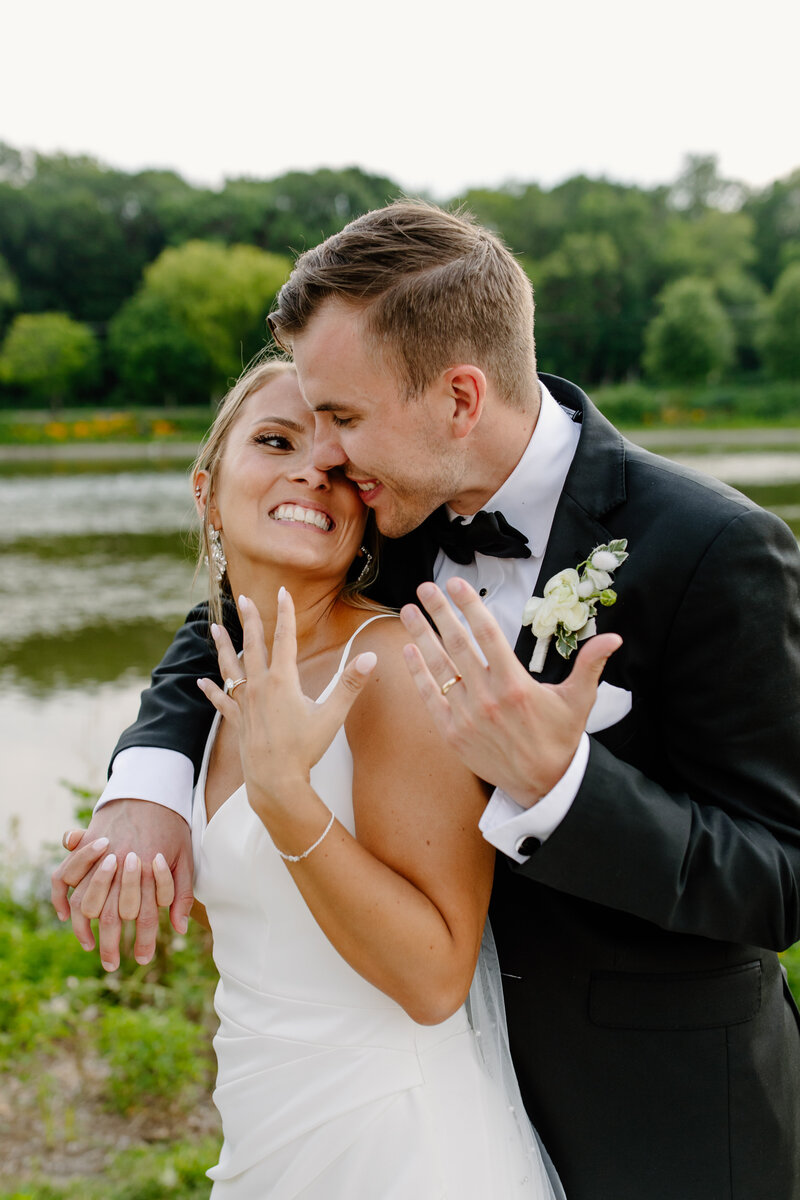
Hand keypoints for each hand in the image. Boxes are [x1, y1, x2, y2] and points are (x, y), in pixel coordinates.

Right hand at [51, 799, 192, 970]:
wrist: (150, 789)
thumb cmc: (172, 824)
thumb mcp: (185, 856)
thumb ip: (180, 893)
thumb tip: (179, 928)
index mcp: (149, 869)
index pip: (145, 914)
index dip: (144, 940)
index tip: (142, 960)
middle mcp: (121, 865)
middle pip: (113, 915)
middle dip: (112, 944)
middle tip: (112, 965)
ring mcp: (100, 856)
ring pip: (86, 901)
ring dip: (86, 929)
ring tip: (91, 947)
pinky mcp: (85, 847)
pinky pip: (63, 876)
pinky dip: (61, 897)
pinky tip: (67, 916)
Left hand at [198, 590, 376, 815]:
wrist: (277, 782)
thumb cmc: (305, 750)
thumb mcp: (332, 716)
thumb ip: (350, 684)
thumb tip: (370, 658)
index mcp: (283, 681)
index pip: (285, 639)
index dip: (285, 614)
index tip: (283, 592)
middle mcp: (260, 687)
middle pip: (254, 646)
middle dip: (250, 620)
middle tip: (242, 598)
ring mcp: (247, 704)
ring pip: (231, 668)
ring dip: (224, 647)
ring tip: (213, 628)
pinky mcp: (239, 721)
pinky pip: (223, 700)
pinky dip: (212, 690)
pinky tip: (201, 681)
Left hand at [400, 577, 620, 805]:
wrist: (543, 785)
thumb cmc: (560, 738)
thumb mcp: (579, 700)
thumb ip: (590, 664)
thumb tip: (614, 638)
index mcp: (515, 684)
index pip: (487, 634)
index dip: (470, 607)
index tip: (457, 584)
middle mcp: (487, 697)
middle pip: (457, 645)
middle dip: (440, 613)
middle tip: (426, 589)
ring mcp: (466, 715)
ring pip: (439, 668)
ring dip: (421, 637)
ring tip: (409, 612)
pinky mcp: (452, 733)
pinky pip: (430, 697)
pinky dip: (418, 674)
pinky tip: (409, 652)